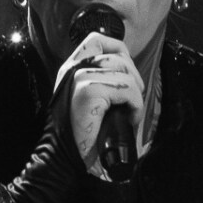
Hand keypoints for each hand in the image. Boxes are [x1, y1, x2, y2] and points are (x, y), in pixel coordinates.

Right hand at [53, 31, 141, 177]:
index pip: (98, 40)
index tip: (127, 76)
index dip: (119, 51)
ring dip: (135, 93)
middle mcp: (71, 70)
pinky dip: (134, 103)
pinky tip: (129, 118)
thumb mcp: (93, 104)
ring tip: (129, 113)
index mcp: (71, 69)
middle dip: (134, 76)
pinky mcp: (87, 92)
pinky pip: (125, 88)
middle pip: (117, 54)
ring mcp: (78, 79)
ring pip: (124, 71)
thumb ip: (104, 84)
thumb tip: (133, 76)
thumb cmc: (83, 138)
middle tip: (131, 101)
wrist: (66, 162)